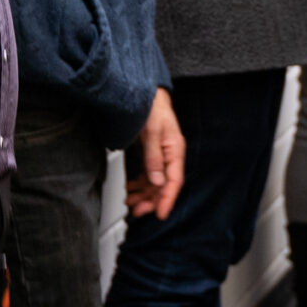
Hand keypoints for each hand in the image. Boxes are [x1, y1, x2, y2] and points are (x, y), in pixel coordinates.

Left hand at [126, 88, 184, 218]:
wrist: (146, 94)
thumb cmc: (153, 108)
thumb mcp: (152, 132)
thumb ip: (154, 157)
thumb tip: (157, 181)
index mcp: (175, 150)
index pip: (174, 181)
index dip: (168, 199)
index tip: (160, 213)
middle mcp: (170, 156)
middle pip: (163, 185)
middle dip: (151, 200)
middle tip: (138, 211)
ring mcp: (161, 156)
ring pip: (155, 182)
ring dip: (143, 194)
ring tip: (131, 203)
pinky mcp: (152, 154)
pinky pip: (148, 175)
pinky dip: (140, 184)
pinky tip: (131, 190)